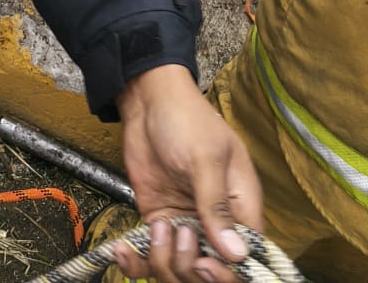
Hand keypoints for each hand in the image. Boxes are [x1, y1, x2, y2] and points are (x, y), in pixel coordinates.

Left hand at [111, 65, 262, 282]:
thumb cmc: (186, 119)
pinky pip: (150, 259)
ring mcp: (185, 227)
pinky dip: (135, 262)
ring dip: (163, 261)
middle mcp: (215, 225)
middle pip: (211, 275)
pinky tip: (122, 251)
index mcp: (241, 208)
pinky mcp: (158, 224)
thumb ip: (217, 206)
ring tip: (158, 227)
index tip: (204, 264)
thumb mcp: (205, 159)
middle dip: (190, 268)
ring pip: (179, 273)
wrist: (148, 102)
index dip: (226, 273)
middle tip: (177, 235)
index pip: (245, 260)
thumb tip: (236, 253)